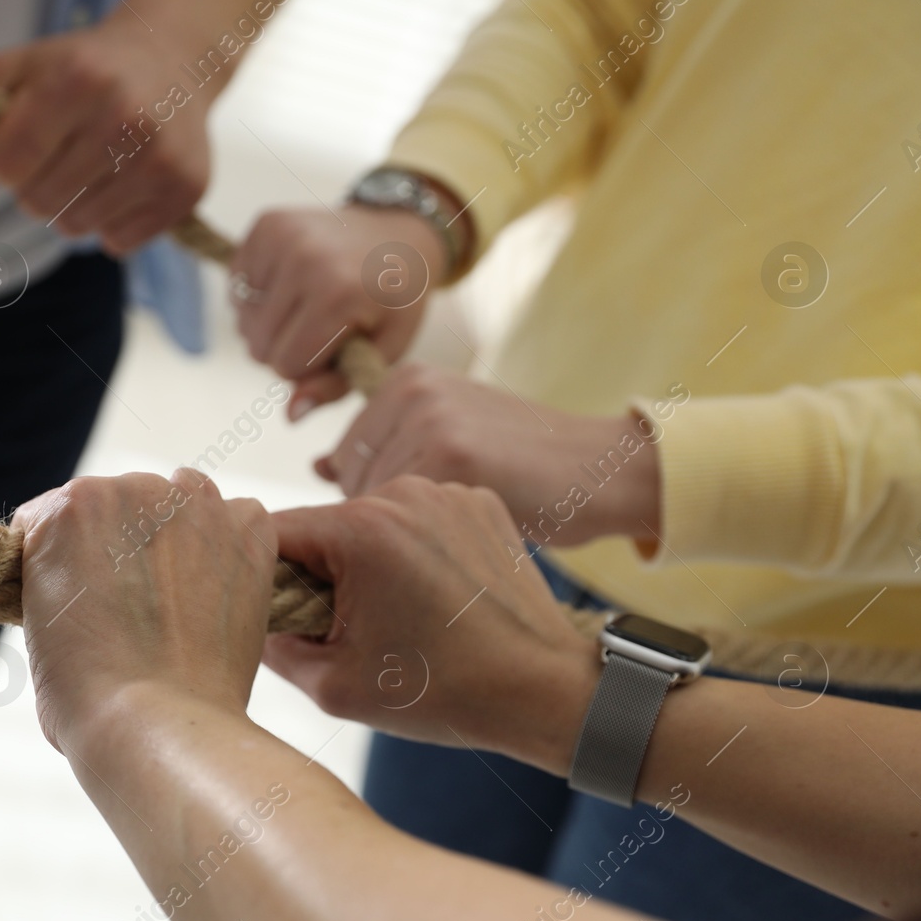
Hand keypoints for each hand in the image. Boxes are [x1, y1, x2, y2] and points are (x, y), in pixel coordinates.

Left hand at [0, 18, 210, 254]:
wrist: (171, 59)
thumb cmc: (79, 68)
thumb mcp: (14, 77)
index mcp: (77, 78)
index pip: (7, 163)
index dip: (3, 161)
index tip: (20, 143)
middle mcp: (125, 117)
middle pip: (38, 203)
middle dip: (34, 186)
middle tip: (57, 155)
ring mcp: (160, 158)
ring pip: (75, 228)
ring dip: (69, 207)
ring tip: (90, 167)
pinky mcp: (187, 190)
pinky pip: (117, 243)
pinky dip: (109, 223)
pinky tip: (122, 183)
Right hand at [12, 470, 275, 748]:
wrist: (157, 725)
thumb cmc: (87, 693)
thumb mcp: (37, 624)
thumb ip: (57, 579)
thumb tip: (84, 582)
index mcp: (68, 508)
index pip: (56, 516)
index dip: (64, 557)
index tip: (77, 593)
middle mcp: (132, 490)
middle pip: (122, 505)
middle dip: (121, 545)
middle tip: (129, 606)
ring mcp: (194, 506)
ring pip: (180, 502)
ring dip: (176, 536)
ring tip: (176, 600)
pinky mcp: (246, 529)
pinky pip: (237, 521)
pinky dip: (229, 550)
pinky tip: (218, 596)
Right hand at [231, 205, 444, 418]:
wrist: (398, 234)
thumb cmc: (393, 300)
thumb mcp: (382, 350)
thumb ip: (335, 386)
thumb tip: (289, 417)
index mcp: (338, 293)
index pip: (285, 366)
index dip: (308, 370)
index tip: (334, 351)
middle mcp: (304, 258)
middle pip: (259, 346)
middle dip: (286, 350)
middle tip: (321, 330)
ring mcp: (280, 236)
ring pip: (243, 321)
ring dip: (270, 326)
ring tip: (306, 309)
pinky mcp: (264, 225)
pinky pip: (237, 288)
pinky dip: (258, 297)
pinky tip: (290, 288)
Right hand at [263, 476, 595, 767]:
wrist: (546, 690)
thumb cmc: (444, 693)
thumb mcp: (335, 687)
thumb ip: (274, 647)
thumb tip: (256, 619)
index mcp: (361, 529)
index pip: (273, 534)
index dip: (263, 577)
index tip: (278, 617)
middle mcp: (403, 491)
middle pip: (325, 526)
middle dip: (319, 573)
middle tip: (343, 630)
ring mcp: (446, 492)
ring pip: (372, 520)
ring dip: (367, 560)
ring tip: (396, 616)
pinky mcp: (479, 501)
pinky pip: (420, 518)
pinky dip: (414, 551)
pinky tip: (434, 597)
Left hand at [319, 363, 661, 546]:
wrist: (603, 469)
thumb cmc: (524, 467)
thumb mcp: (450, 436)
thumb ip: (387, 446)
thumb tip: (317, 467)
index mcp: (406, 379)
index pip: (346, 459)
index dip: (380, 500)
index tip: (428, 509)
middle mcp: (411, 390)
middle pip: (353, 482)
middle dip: (389, 517)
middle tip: (450, 523)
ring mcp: (429, 419)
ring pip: (374, 505)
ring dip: (409, 534)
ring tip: (463, 525)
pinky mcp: (450, 455)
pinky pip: (404, 519)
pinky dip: (431, 540)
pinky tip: (473, 532)